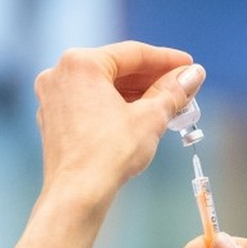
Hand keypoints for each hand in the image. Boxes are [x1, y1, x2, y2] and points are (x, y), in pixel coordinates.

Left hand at [33, 41, 203, 204]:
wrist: (78, 194)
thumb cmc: (109, 154)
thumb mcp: (151, 117)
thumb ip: (173, 91)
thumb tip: (193, 75)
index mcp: (81, 63)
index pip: (133, 53)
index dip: (167, 60)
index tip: (189, 66)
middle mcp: (60, 73)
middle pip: (117, 68)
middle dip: (152, 79)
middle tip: (183, 86)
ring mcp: (53, 97)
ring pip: (104, 86)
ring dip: (136, 93)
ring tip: (168, 104)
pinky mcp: (54, 120)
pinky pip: (90, 102)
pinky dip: (116, 106)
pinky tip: (140, 117)